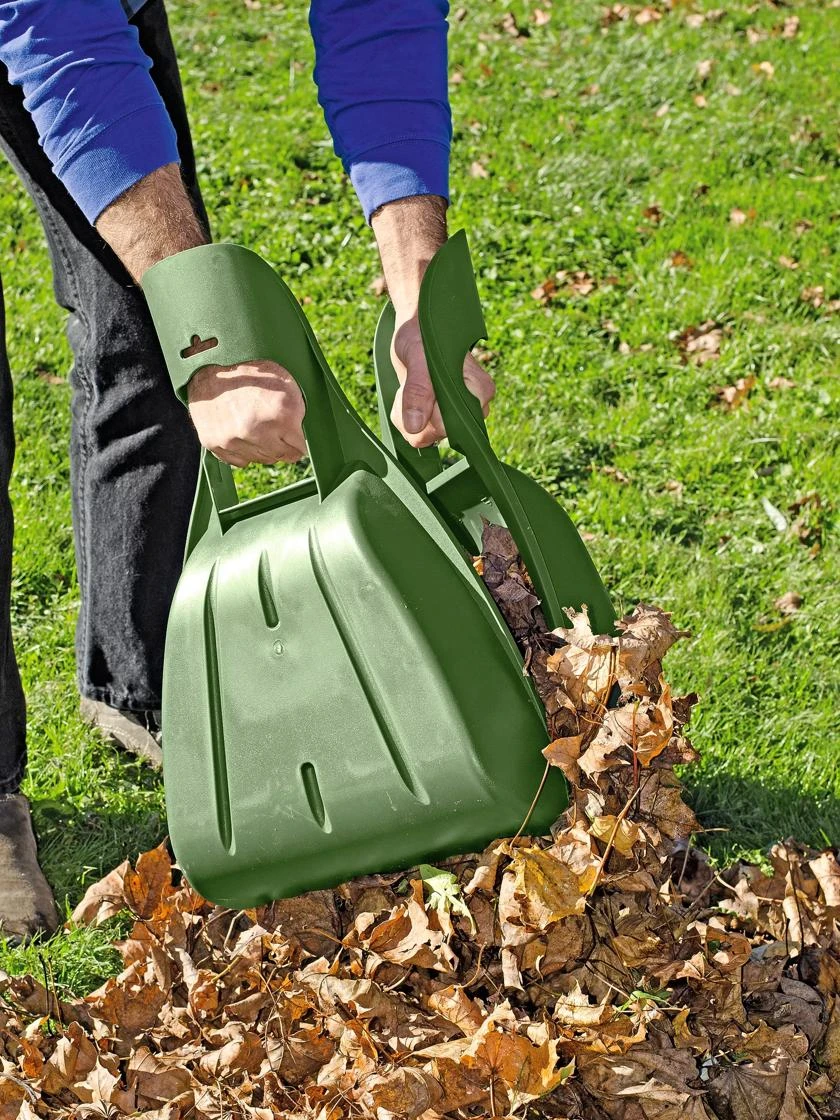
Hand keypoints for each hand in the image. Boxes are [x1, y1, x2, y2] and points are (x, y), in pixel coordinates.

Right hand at [186, 360, 305, 466]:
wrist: (209, 366)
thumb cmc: (252, 372)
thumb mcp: (286, 384)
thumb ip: (297, 413)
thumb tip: (300, 442)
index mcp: (281, 415)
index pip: (298, 448)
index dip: (298, 442)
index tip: (294, 438)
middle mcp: (257, 432)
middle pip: (280, 456)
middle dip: (282, 446)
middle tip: (277, 432)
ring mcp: (234, 440)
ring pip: (260, 459)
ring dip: (264, 449)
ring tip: (258, 429)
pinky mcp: (215, 443)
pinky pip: (240, 460)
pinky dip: (244, 451)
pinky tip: (242, 434)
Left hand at [390, 314, 494, 447]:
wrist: (417, 328)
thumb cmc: (421, 336)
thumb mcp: (416, 356)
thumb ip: (418, 389)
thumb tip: (415, 425)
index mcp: (479, 390)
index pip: (452, 426)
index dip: (427, 412)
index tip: (419, 384)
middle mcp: (476, 405)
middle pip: (439, 434)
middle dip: (415, 414)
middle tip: (409, 383)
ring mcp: (460, 413)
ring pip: (427, 436)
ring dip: (408, 415)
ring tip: (408, 386)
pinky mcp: (444, 416)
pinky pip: (421, 433)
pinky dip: (407, 418)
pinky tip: (407, 396)